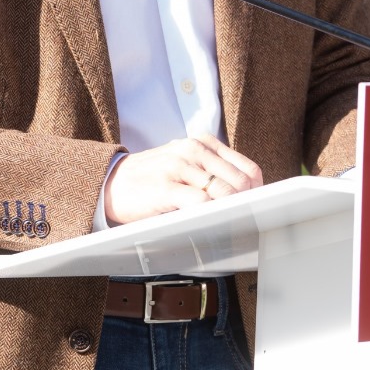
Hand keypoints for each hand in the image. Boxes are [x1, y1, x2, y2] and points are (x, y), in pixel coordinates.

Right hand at [103, 133, 262, 225]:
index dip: (258, 193)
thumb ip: (212, 171)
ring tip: (232, 226)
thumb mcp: (185, 163)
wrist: (112, 183)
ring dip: (231, 211)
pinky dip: (211, 215)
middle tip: (245, 223)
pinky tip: (211, 224)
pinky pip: (200, 202)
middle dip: (247, 205)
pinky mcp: (165, 187)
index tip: (255, 210)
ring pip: (223, 191)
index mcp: (202, 143)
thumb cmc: (153, 178)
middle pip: (240, 182)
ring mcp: (179, 167)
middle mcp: (193, 150)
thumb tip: (248, 197)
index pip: (248, 168)